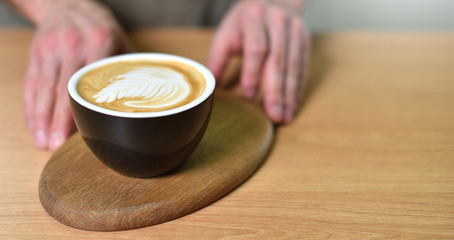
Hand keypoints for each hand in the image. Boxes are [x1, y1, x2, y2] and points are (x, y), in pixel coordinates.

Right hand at [22, 0, 132, 149]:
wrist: (70, 3)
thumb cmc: (102, 29)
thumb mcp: (122, 43)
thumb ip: (131, 70)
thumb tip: (152, 100)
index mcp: (99, 42)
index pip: (90, 81)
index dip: (83, 107)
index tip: (83, 131)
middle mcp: (72, 45)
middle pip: (62, 89)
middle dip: (58, 120)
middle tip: (56, 145)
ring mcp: (51, 49)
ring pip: (44, 89)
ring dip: (42, 118)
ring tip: (43, 142)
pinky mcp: (37, 53)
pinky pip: (32, 83)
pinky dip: (31, 105)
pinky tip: (35, 124)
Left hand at [207, 0, 309, 123]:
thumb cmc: (245, 20)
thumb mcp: (226, 32)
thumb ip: (216, 59)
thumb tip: (209, 87)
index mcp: (254, 17)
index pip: (256, 48)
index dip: (252, 73)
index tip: (249, 97)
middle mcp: (277, 22)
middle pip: (278, 61)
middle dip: (276, 91)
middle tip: (274, 115)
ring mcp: (295, 31)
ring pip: (293, 67)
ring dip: (289, 95)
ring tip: (285, 117)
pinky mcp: (305, 40)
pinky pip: (303, 68)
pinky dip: (297, 89)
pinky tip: (293, 105)